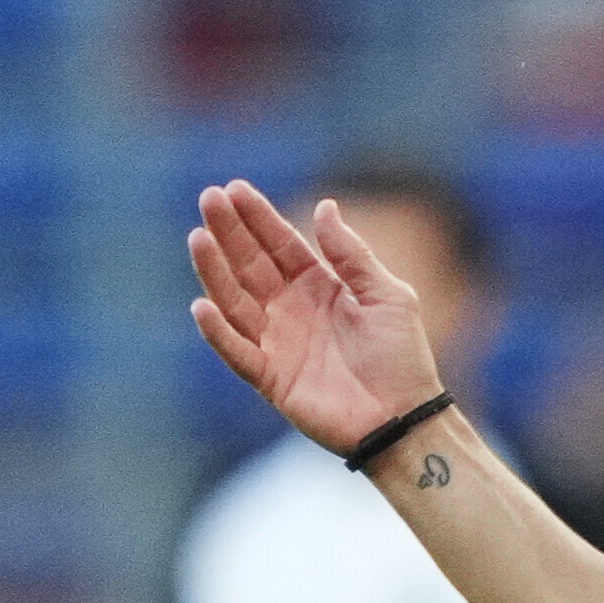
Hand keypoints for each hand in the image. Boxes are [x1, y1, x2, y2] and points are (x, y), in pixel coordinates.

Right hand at [187, 180, 443, 454]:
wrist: (405, 415)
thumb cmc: (402, 355)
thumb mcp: (386, 294)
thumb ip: (351, 255)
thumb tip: (325, 206)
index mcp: (321, 286)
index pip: (281, 245)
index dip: (258, 218)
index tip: (234, 188)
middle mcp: (292, 310)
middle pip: (251, 264)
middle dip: (230, 232)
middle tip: (208, 198)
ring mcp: (278, 343)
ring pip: (235, 301)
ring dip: (215, 271)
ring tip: (198, 237)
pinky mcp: (270, 378)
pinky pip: (237, 351)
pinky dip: (218, 331)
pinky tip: (202, 305)